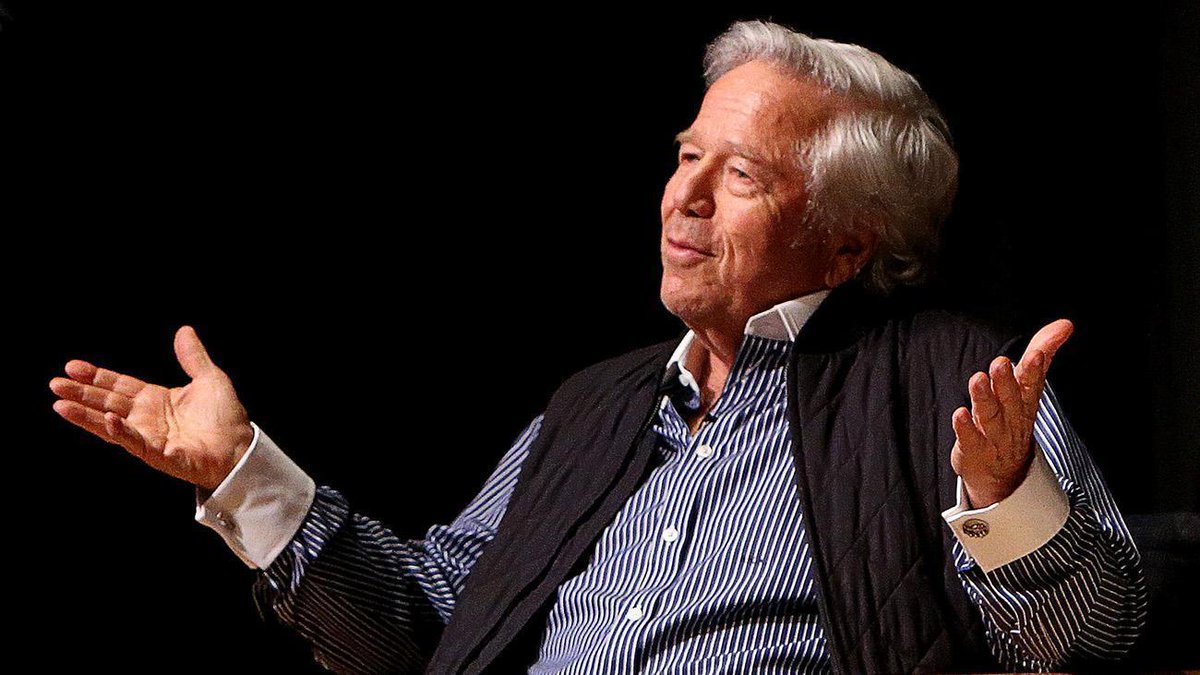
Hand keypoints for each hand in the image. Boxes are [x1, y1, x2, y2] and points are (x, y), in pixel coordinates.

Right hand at [49, 326, 254, 490]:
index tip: (71, 366)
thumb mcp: (210, 379)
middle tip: (55, 384)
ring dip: (86, 414)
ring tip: (60, 404)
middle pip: (107, 402)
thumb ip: (193, 357)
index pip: (118, 385)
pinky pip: (134, 441)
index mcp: (155, 399)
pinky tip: (105, 419)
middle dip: (81, 393)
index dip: (96, 376)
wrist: (241, 448)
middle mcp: (146, 418)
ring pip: (110, 424)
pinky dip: (119, 431)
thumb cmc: (227, 418)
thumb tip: (184, 330)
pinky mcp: (158, 454)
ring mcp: (149, 436)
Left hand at [950, 319, 1073, 507]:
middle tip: (1000, 363)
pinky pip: (970, 438)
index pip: (1032, 384)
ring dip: (983, 398)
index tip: (1036, 354)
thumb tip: (1065, 325)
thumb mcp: (1027, 386)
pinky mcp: (974, 449)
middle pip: (1010, 399)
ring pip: (990, 416)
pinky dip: (965, 427)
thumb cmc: (1013, 419)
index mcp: (1025, 402)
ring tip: (977, 379)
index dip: (1034, 370)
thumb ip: (1042, 352)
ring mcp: (993, 436)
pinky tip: (959, 413)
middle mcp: (1011, 418)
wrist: (1003, 473)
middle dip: (1006, 382)